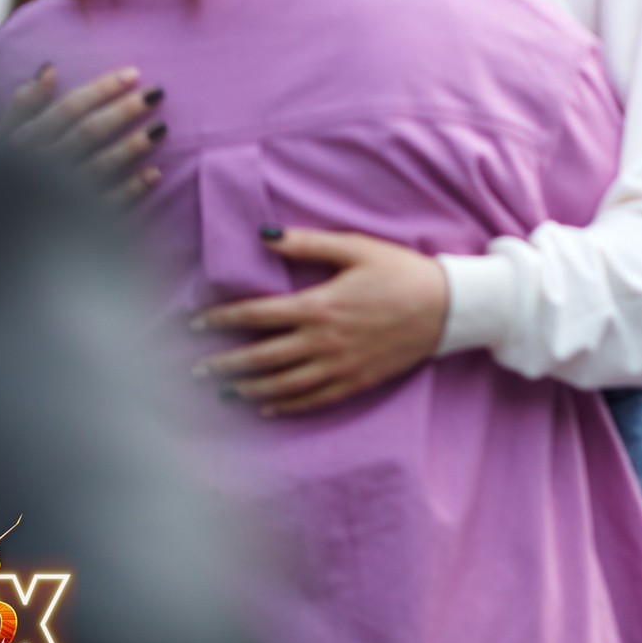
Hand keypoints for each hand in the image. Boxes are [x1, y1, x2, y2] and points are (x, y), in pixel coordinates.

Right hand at [0, 64, 165, 204]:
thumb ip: (22, 103)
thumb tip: (50, 68)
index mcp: (23, 141)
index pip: (68, 108)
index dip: (101, 89)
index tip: (134, 73)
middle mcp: (40, 166)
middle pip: (88, 134)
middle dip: (123, 112)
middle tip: (156, 92)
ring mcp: (57, 195)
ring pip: (99, 166)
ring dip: (131, 148)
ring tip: (161, 129)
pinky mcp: (72, 223)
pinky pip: (105, 205)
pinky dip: (131, 190)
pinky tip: (155, 174)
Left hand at [189, 230, 449, 415]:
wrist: (448, 307)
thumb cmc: (401, 272)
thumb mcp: (357, 247)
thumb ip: (308, 242)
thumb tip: (265, 235)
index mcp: (319, 305)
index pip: (256, 315)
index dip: (222, 319)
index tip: (195, 324)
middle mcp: (324, 342)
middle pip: (260, 358)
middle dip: (222, 364)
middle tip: (193, 370)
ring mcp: (339, 367)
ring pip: (281, 385)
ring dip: (246, 389)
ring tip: (220, 392)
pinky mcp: (356, 382)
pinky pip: (312, 400)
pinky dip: (284, 406)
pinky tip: (265, 408)